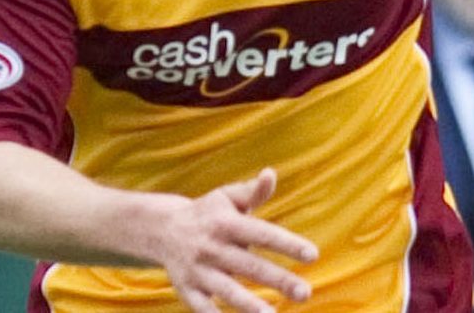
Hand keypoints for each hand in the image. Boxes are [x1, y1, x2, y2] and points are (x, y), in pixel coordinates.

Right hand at [157, 168, 317, 312]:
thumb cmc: (208, 214)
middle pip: (249, 266)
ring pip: (227, 290)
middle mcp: (212, 247)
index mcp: (225, 223)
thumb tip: (270, 174)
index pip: (262, 233)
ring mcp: (198, 271)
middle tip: (305, 293)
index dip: (287, 244)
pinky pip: (204, 309)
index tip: (312, 255)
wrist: (161, 229)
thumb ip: (252, 192)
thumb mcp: (227, 198)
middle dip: (278, 280)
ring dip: (250, 305)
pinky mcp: (187, 290)